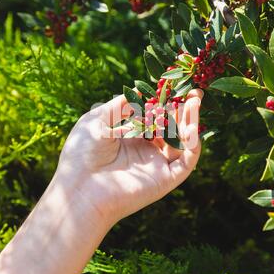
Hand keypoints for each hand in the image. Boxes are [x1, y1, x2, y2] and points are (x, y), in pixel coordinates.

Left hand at [56, 89, 202, 228]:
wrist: (79, 187)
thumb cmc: (82, 154)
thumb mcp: (97, 120)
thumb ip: (119, 105)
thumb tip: (140, 90)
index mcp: (131, 138)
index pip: (155, 117)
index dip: (166, 102)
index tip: (175, 85)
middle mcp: (146, 151)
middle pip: (172, 128)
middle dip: (184, 109)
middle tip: (194, 91)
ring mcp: (157, 165)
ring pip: (182, 142)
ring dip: (190, 122)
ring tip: (193, 102)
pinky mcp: (165, 179)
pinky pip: (186, 161)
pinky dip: (193, 145)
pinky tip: (191, 127)